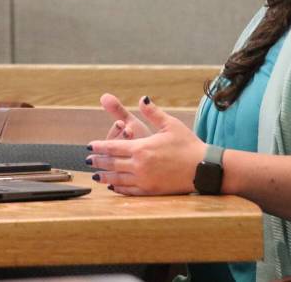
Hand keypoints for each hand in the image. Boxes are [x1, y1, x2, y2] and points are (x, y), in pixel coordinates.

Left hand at [87, 96, 205, 195]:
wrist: (203, 168)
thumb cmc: (188, 144)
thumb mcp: (170, 124)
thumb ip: (153, 112)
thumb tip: (142, 99)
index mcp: (142, 147)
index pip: (113, 147)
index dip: (99, 147)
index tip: (89, 146)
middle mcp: (139, 165)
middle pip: (111, 163)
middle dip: (98, 161)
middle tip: (87, 160)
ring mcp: (144, 180)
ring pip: (117, 178)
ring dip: (104, 176)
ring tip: (95, 174)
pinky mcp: (150, 191)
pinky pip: (129, 191)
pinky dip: (118, 188)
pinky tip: (113, 186)